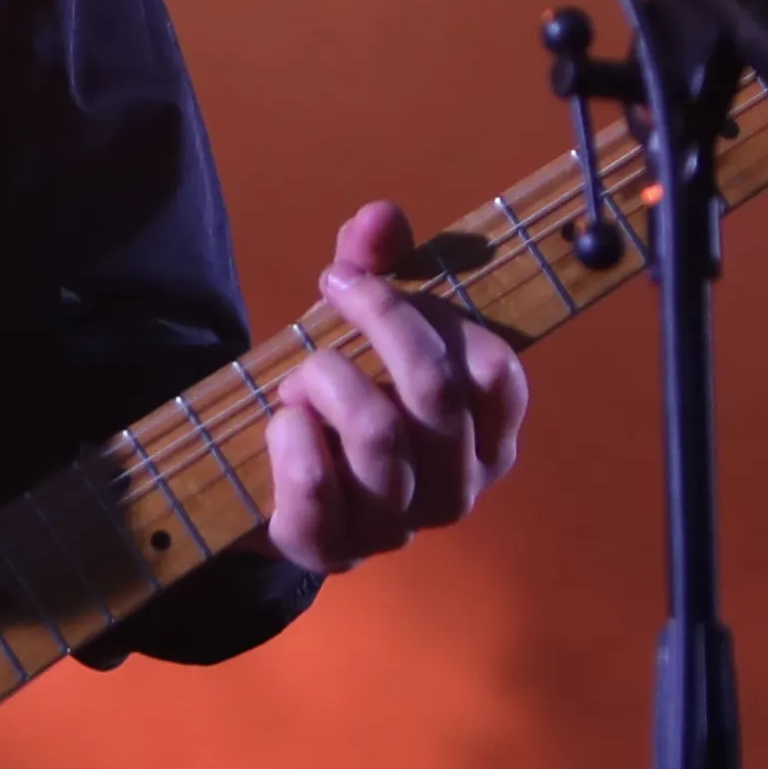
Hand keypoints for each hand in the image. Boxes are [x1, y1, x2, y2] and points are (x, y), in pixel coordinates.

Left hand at [266, 199, 529, 576]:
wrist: (272, 478)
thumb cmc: (339, 393)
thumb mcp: (359, 324)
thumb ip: (376, 265)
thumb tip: (381, 216)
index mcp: (490, 437)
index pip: (494, 369)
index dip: (425, 311)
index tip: (358, 280)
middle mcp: (458, 489)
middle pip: (436, 390)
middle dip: (375, 325)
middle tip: (327, 300)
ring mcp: (398, 528)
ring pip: (379, 433)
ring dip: (326, 380)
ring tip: (299, 376)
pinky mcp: (333, 552)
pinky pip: (316, 487)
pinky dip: (291, 439)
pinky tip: (282, 423)